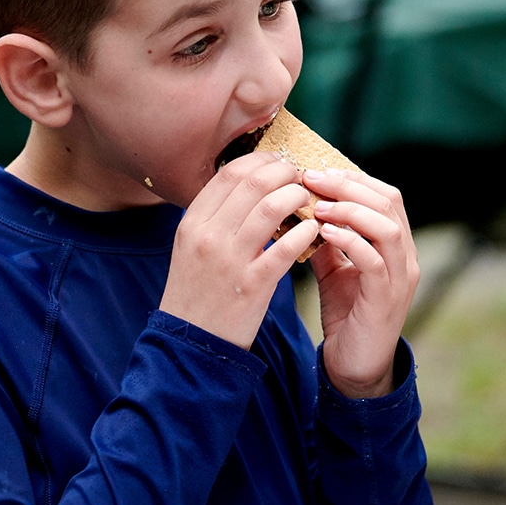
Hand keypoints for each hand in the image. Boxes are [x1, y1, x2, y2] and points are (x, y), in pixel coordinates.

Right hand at [159, 151, 318, 348]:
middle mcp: (208, 236)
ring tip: (307, 202)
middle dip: (284, 173)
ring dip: (296, 197)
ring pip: (271, 207)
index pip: (230, 173)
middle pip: (253, 183)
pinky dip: (305, 232)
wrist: (192, 343)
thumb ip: (215, 217)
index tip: (278, 163)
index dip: (260, 161)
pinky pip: (286, 247)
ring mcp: (230, 260)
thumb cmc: (197, 292)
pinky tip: (313, 230)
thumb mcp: (191, 247)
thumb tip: (250, 185)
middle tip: (300, 178)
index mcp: (192, 223)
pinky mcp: (253, 285)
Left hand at [304, 168, 419, 397]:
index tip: (317, 170)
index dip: (354, 178)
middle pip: (388, 203)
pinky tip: (324, 233)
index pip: (385, 195)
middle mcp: (405, 256)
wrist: (354, 365)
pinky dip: (349, 241)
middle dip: (348, 185)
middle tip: (311, 178)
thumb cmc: (346, 314)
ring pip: (387, 227)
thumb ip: (327, 239)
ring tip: (318, 205)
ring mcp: (400, 277)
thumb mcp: (333, 269)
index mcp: (395, 245)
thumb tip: (303, 207)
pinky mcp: (387, 298)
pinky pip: (374, 261)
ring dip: (350, 210)